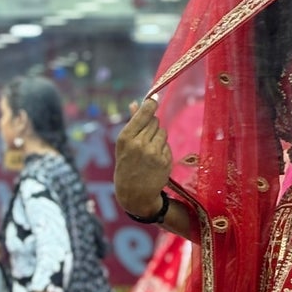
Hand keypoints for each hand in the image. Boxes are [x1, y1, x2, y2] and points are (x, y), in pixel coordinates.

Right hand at [114, 97, 172, 219]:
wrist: (134, 194)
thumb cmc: (126, 165)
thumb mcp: (124, 145)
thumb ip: (132, 123)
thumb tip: (135, 102)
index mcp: (126, 137)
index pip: (144, 113)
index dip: (151, 104)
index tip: (154, 98)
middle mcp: (140, 144)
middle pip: (154, 121)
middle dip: (151, 126)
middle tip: (144, 138)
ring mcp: (153, 152)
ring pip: (163, 132)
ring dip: (158, 137)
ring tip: (148, 151)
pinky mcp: (165, 160)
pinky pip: (167, 145)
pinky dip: (163, 149)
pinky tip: (154, 160)